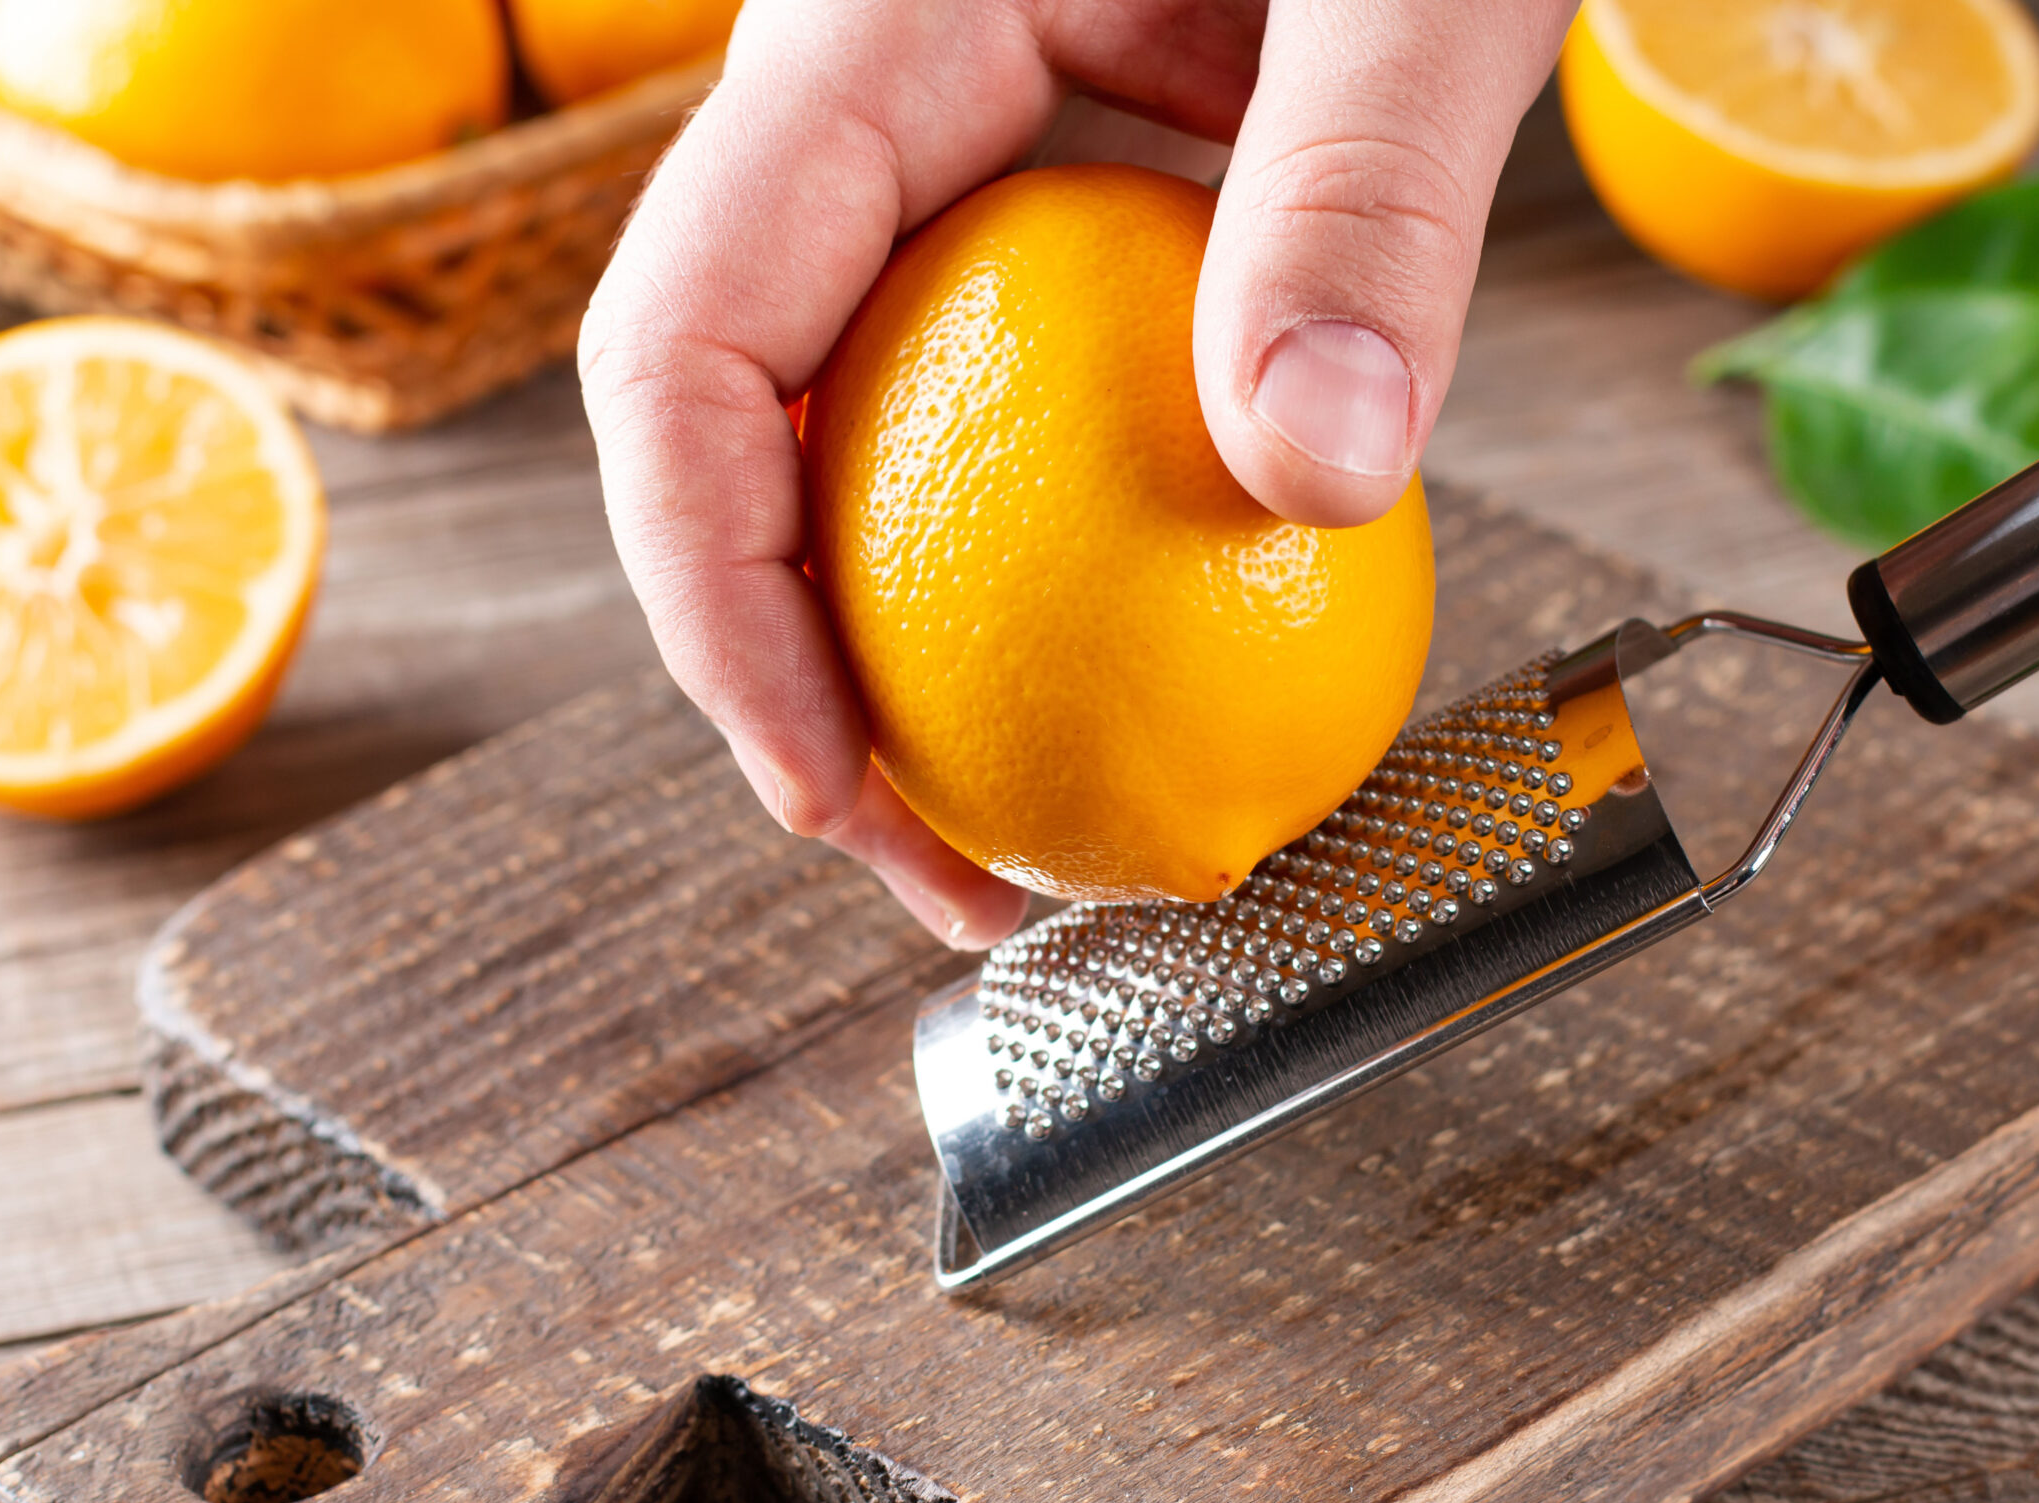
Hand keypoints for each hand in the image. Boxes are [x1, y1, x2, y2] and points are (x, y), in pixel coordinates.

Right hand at [579, 0, 1573, 947]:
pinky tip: (1140, 680)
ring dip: (909, 658)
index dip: (709, 601)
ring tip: (1032, 836)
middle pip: (730, 436)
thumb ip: (1363, 197)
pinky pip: (993, 413)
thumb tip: (1310, 480)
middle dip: (799, 684)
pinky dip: (1040, 571)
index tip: (828, 795)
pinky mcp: (1056, 217)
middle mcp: (870, 112)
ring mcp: (957, 170)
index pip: (675, 345)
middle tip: (959, 882)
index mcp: (870, 30)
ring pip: (850, 446)